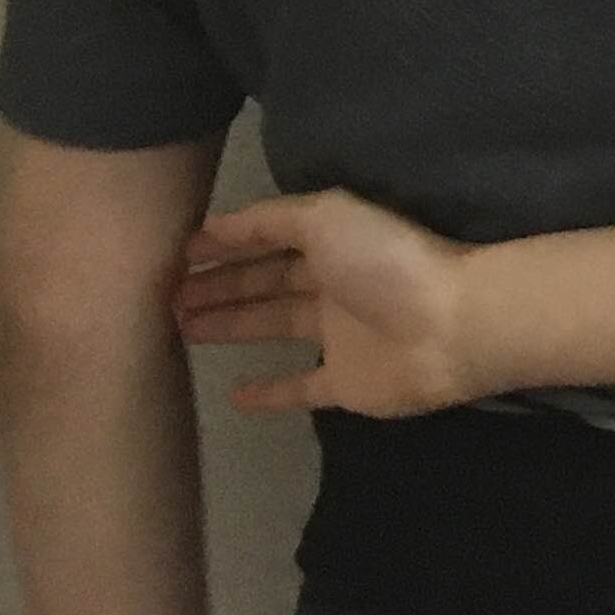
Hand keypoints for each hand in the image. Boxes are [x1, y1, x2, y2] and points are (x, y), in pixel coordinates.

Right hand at [173, 191, 484, 419]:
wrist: (450, 326)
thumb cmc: (387, 262)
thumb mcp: (327, 217)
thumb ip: (272, 219)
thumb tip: (218, 223)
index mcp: (333, 241)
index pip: (268, 239)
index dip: (225, 244)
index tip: (177, 254)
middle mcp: (334, 283)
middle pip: (265, 282)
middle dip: (219, 286)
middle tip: (164, 299)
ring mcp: (340, 335)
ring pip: (274, 326)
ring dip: (232, 325)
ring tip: (180, 330)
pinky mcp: (346, 383)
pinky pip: (300, 388)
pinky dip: (269, 393)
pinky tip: (232, 396)